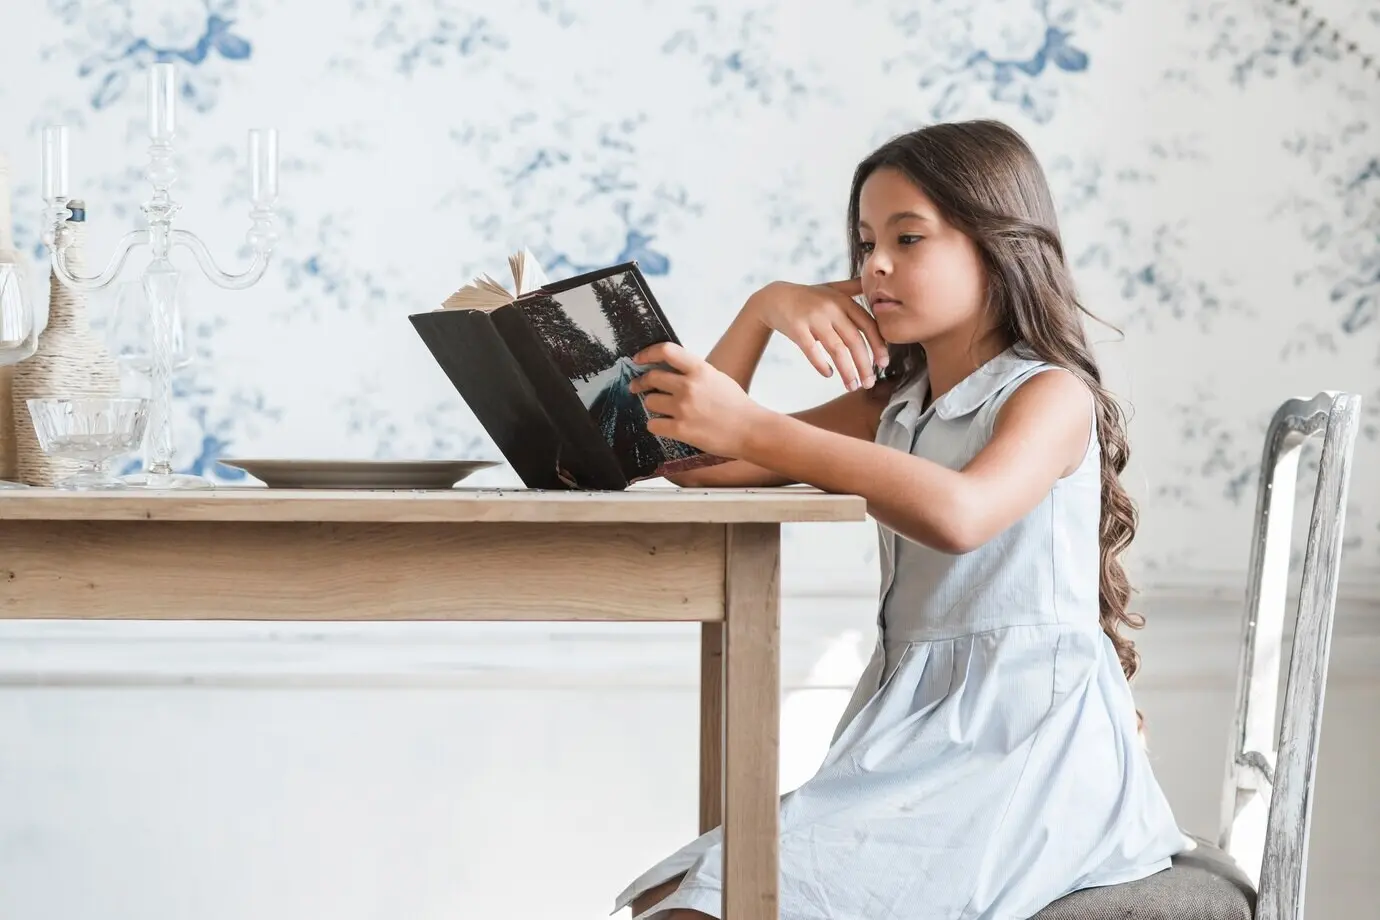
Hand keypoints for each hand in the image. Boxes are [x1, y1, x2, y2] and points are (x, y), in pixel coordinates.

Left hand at [629, 341, 768, 458]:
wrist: (751, 430)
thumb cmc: (736, 405)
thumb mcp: (717, 378)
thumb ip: (694, 372)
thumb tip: (670, 370)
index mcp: (700, 369)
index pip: (666, 351)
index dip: (647, 353)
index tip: (638, 359)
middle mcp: (689, 386)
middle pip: (651, 377)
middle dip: (641, 382)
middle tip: (637, 387)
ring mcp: (683, 408)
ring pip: (650, 401)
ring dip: (652, 405)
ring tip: (663, 409)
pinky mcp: (681, 429)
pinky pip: (653, 424)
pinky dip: (656, 425)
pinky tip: (664, 425)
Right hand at [746, 278, 888, 390]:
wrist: (775, 297)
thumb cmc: (808, 296)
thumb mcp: (832, 288)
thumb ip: (854, 288)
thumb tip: (876, 286)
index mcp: (843, 301)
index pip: (868, 325)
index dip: (878, 346)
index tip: (883, 364)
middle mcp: (831, 308)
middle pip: (855, 341)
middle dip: (864, 365)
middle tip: (869, 383)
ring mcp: (813, 318)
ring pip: (837, 350)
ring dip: (847, 371)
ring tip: (852, 385)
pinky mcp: (796, 328)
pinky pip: (812, 351)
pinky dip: (821, 365)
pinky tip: (828, 374)